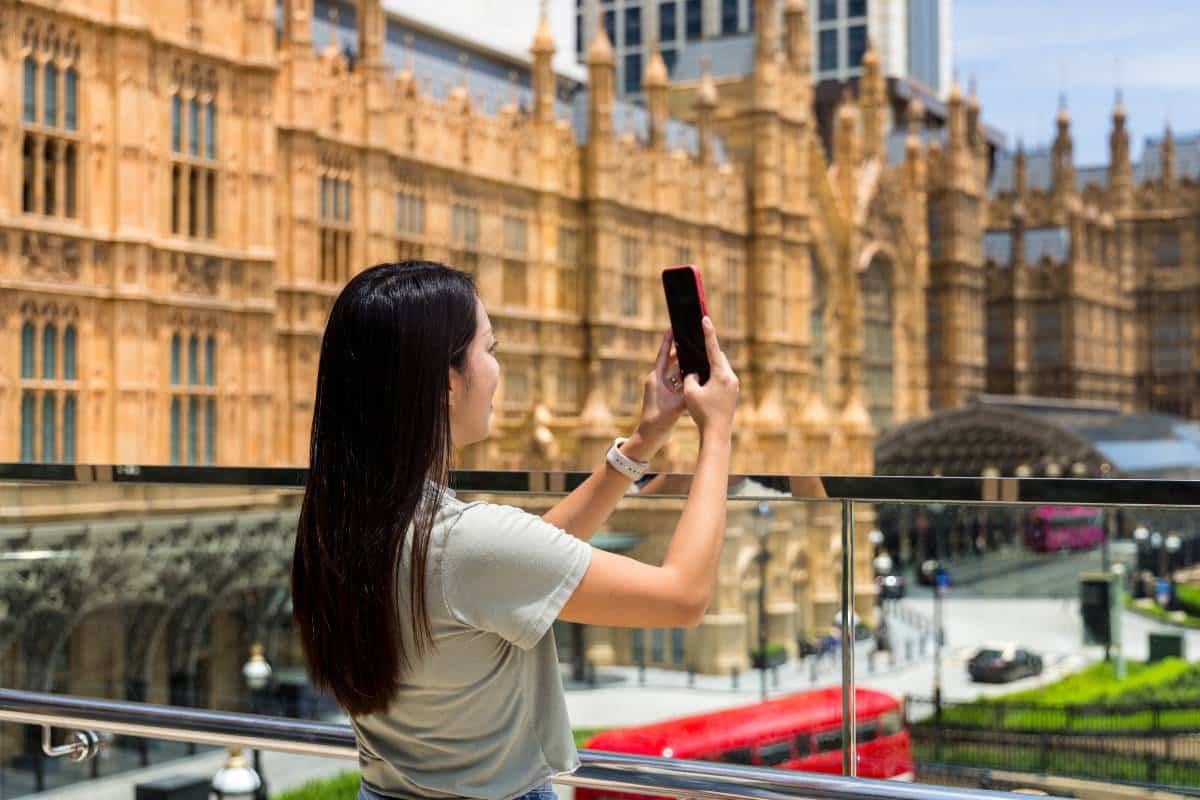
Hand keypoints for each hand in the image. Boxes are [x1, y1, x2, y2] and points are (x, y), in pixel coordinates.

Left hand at [632, 328, 686, 455]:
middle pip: (669, 361)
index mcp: (656, 378)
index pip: (664, 355)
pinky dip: (684, 377)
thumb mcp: (677, 404)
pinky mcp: (665, 396)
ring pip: (674, 372)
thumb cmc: (660, 419)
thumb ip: (688, 390)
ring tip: (694, 353)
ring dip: (683, 364)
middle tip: (688, 338)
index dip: (668, 341)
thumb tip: (699, 379)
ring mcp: (661, 388)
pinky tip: (694, 374)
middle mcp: (657, 380)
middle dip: (679, 350)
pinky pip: (676, 382)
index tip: (672, 327)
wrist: (650, 436)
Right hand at [682, 317, 738, 436]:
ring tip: (697, 364)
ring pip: (720, 368)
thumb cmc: (702, 413)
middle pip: (718, 357)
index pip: (713, 349)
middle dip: (707, 352)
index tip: (705, 318)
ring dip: (709, 365)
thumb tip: (693, 372)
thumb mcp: (690, 392)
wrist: (717, 433)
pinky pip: (722, 377)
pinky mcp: (732, 393)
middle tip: (697, 343)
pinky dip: (712, 375)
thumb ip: (690, 376)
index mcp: (722, 375)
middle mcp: (731, 377)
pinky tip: (703, 380)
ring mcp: (734, 385)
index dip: (708, 333)